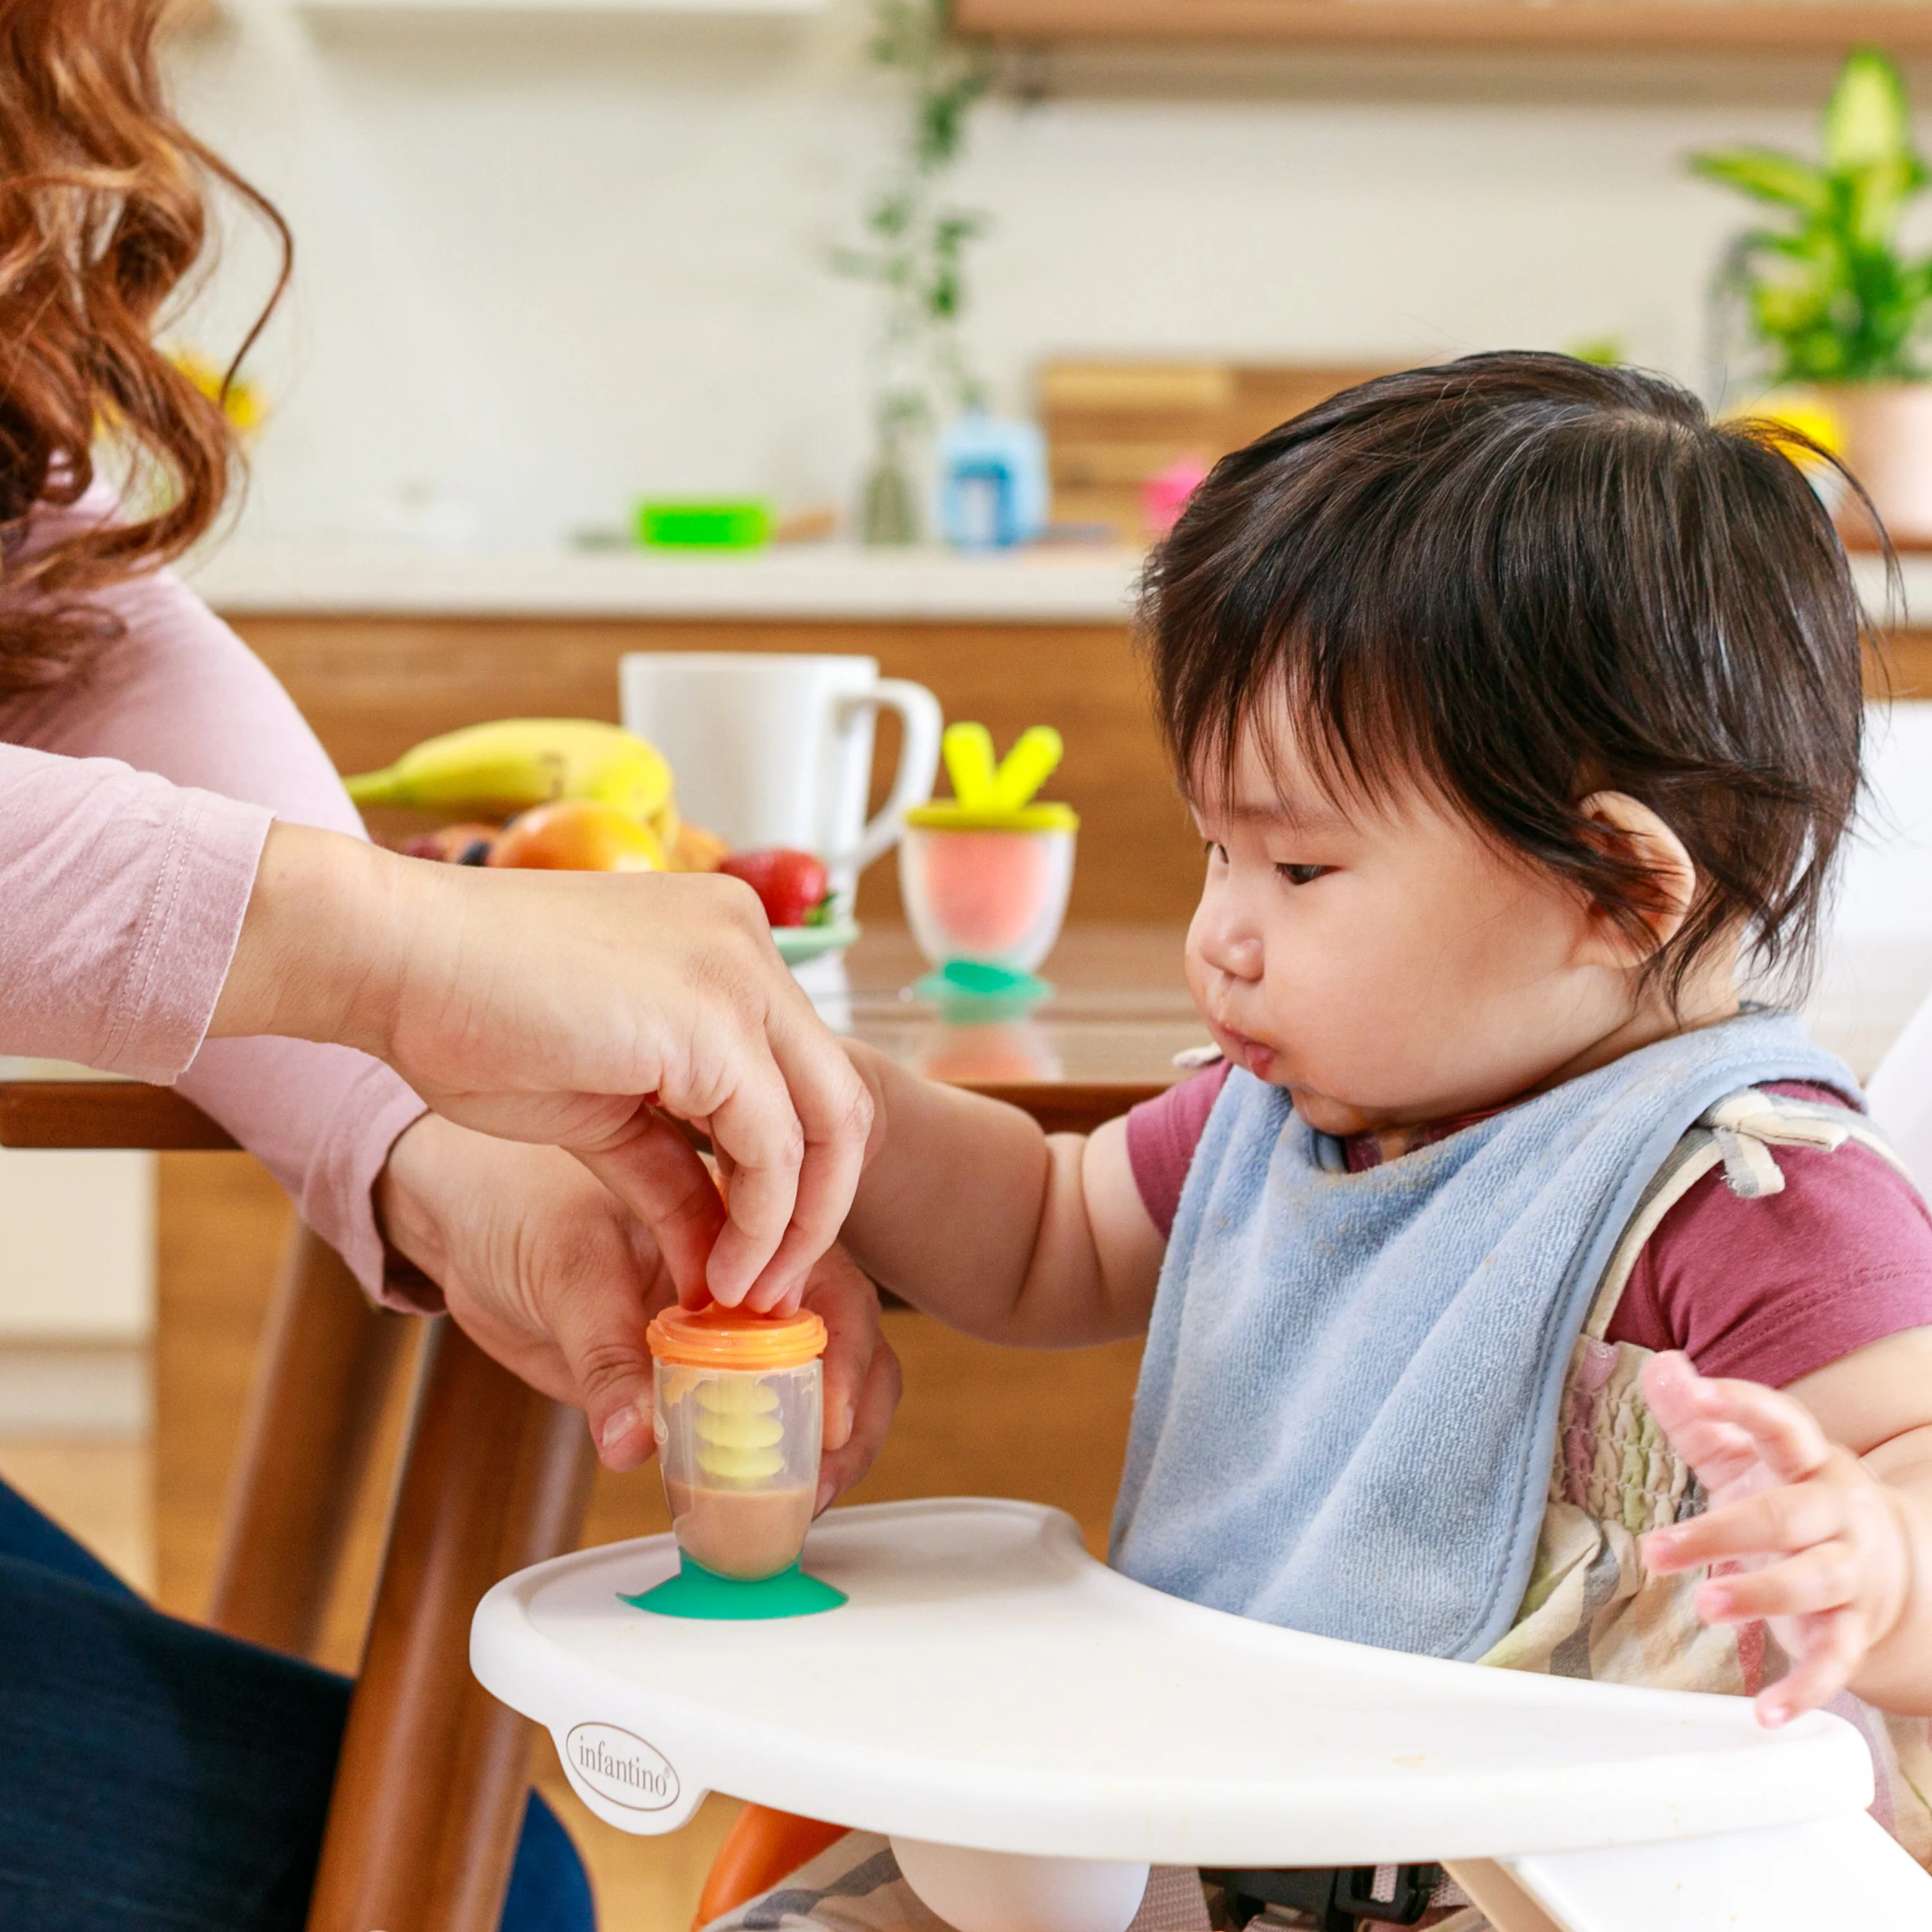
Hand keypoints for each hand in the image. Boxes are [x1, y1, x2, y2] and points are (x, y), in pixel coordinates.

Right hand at [215, 823, 874, 1308]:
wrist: (386, 955)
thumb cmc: (469, 1015)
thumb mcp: (604, 1102)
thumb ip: (674, 1164)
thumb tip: (718, 1257)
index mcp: (729, 941)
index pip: (806, 1072)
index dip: (799, 1176)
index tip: (758, 1256)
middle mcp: (750, 944)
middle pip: (840, 1098)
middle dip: (818, 1211)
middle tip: (769, 1291)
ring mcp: (740, 974)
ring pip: (826, 1126)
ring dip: (793, 1231)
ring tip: (739, 1296)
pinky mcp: (714, 1020)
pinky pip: (772, 1148)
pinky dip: (756, 1226)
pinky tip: (711, 1274)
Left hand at [376, 1112, 900, 1497]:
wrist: (466, 1222)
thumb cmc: (521, 1201)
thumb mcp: (567, 1267)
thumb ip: (607, 1354)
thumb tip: (633, 1440)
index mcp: (747, 1223)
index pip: (828, 1285)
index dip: (843, 1355)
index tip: (828, 1420)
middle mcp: (751, 1277)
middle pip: (843, 1345)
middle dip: (849, 1417)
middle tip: (819, 1482)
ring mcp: (725, 1333)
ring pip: (810, 1392)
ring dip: (818, 1452)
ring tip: (795, 1505)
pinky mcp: (688, 1381)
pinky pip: (740, 1428)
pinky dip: (757, 1470)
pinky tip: (744, 1505)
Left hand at [1638, 1351, 1914, 1725]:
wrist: (1886, 1563)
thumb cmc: (1789, 1496)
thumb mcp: (1742, 1455)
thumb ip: (1696, 1414)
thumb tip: (1662, 1364)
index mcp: (1807, 1458)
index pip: (1780, 1423)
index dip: (1741, 1405)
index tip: (1697, 1392)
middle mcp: (1837, 1511)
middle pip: (1784, 1516)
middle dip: (1722, 1532)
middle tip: (1656, 1550)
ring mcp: (1851, 1571)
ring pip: (1813, 1582)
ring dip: (1760, 1595)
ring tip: (1705, 1607)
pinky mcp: (1853, 1628)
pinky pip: (1834, 1660)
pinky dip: (1803, 1689)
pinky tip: (1766, 1711)